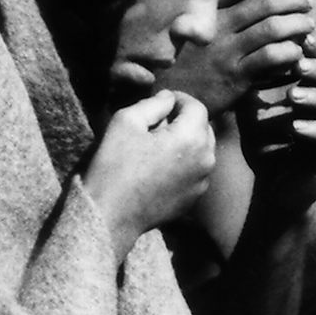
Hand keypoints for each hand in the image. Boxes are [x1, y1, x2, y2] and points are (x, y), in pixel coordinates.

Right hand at [81, 90, 216, 255]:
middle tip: (157, 124)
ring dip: (185, 143)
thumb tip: (168, 98)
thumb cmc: (114, 165)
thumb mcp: (126, 120)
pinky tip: (160, 168)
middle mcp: (206, 160)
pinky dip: (183, 164)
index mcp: (192, 138)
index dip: (179, 99)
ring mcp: (202, 183)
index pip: (197, 107)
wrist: (109, 215)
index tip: (161, 102)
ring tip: (158, 146)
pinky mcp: (193, 200)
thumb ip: (153, 103)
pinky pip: (195, 172)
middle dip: (184, 121)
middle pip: (203, 129)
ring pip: (201, 151)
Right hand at [160, 0, 313, 116]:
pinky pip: (270, 58)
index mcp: (209, 11)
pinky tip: (298, 52)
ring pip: (271, 28)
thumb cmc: (186, 61)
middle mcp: (218, 27)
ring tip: (309, 25)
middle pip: (264, 2)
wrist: (170, 97)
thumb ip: (218, 11)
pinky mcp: (235, 76)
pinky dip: (289, 51)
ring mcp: (227, 51)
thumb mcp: (195, 29)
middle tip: (307, 1)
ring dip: (297, 24)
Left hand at [237, 50, 315, 214]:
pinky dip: (315, 131)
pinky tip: (296, 128)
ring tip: (293, 96)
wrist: (273, 190)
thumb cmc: (265, 147)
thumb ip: (249, 89)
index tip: (300, 37)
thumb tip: (236, 57)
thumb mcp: (251, 115)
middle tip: (298, 65)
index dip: (313, 50)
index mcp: (314, 94)